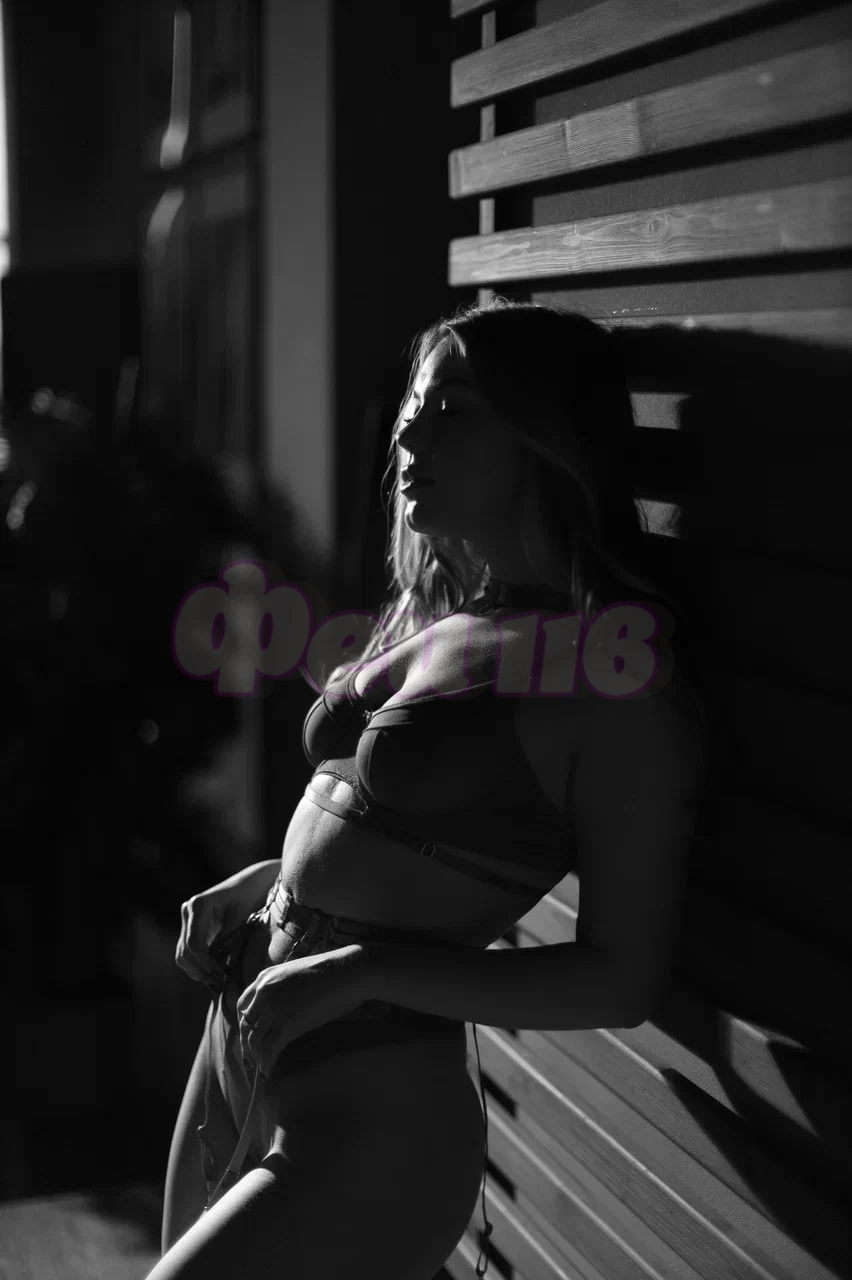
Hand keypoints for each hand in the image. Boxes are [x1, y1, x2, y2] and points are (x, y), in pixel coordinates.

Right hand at [175, 862, 279, 988]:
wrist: (250, 883)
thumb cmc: (249, 896)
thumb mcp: (239, 918)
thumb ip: (226, 940)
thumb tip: (216, 966)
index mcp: (198, 905)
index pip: (194, 943)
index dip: (206, 963)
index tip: (222, 974)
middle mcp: (188, 911)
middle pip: (185, 951)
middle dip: (201, 970)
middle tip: (221, 982)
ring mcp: (187, 919)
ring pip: (183, 954)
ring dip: (197, 971)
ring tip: (218, 981)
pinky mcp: (191, 927)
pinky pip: (188, 951)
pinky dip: (198, 965)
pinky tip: (213, 974)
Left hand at [235, 944, 368, 1077]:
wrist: (346, 971)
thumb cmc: (329, 972)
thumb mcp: (294, 972)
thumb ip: (280, 986)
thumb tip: (278, 1006)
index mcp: (265, 977)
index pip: (241, 1006)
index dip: (244, 1025)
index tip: (248, 1037)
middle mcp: (264, 992)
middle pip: (246, 1026)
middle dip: (247, 1045)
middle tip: (252, 1059)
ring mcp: (275, 1008)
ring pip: (255, 1040)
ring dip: (257, 1057)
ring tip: (262, 1067)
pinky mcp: (288, 1024)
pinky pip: (269, 1049)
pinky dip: (267, 1062)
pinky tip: (270, 1070)